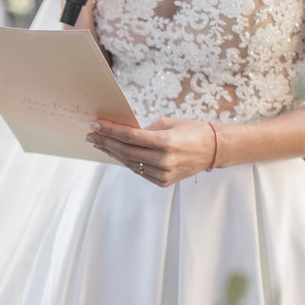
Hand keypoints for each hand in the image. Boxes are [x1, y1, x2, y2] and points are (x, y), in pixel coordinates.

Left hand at [86, 115, 216, 185]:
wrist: (213, 150)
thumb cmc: (192, 131)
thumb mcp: (168, 123)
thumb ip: (144, 128)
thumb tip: (122, 132)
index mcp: (165, 142)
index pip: (130, 137)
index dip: (110, 131)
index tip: (95, 125)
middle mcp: (164, 160)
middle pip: (126, 151)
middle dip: (105, 142)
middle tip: (91, 136)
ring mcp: (163, 173)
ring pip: (130, 163)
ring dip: (113, 153)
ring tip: (100, 144)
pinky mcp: (163, 181)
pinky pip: (139, 171)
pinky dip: (127, 162)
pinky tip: (117, 154)